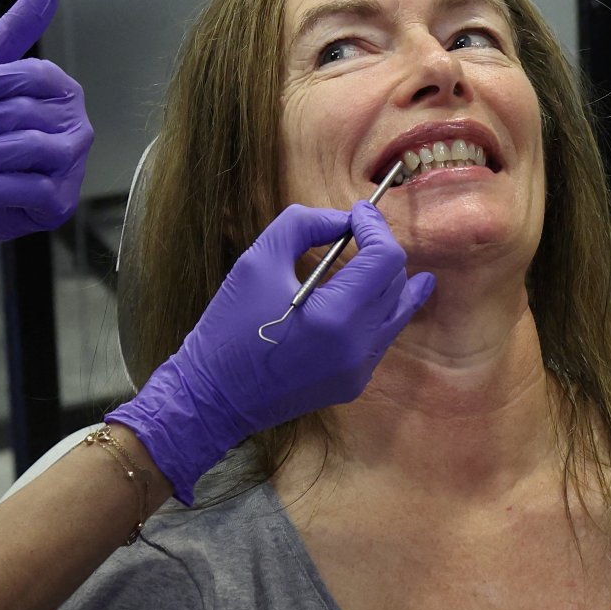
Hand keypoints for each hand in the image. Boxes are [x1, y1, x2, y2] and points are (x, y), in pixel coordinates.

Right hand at [108, 203, 435, 498]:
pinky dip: (377, 311)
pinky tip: (369, 297)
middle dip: (381, 250)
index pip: (386, 259)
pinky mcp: (353, 384)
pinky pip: (380, 338)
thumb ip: (302, 226)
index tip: (358, 211)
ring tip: (383, 258)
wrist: (212, 398)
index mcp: (336, 317)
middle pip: (396, 284)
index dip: (375, 228)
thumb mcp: (256, 262)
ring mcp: (360, 370)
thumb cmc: (228, 327)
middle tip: (359, 232)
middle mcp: (358, 347)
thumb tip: (342, 219)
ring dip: (389, 281)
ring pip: (397, 313)